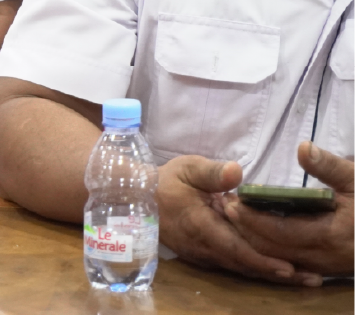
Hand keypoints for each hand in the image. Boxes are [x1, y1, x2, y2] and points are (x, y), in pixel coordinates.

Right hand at [157, 155, 309, 284]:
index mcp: (199, 225)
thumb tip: (236, 172)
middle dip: (275, 273)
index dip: (262, 260)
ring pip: (237, 268)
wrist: (136, 197)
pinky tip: (270, 269)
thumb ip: (212, 172)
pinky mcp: (199, 256)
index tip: (288, 267)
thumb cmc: (166, 180)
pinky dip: (251, 269)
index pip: (235, 248)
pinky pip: (229, 266)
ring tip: (298, 277)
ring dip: (266, 274)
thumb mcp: (188, 167)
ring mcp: (199, 254)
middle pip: (242, 264)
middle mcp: (201, 246)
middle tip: (308, 278)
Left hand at [224, 142, 353, 280]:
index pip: (280, 232)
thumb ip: (329, 167)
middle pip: (272, 249)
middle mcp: (324, 256)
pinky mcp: (323, 269)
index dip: (252, 219)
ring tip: (232, 216)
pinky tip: (253, 230)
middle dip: (245, 229)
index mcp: (331, 234)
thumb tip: (302, 148)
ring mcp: (323, 266)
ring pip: (277, 258)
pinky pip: (287, 261)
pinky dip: (267, 247)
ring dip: (252, 239)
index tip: (231, 202)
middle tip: (224, 207)